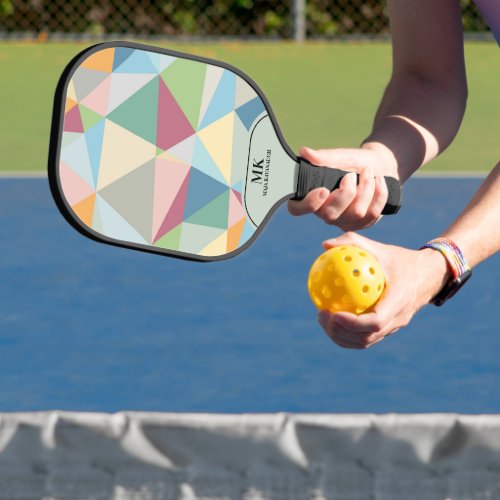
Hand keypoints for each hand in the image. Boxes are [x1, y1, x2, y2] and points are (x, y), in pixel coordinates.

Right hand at [288, 145, 397, 230]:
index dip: (308, 204)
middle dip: (346, 193)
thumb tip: (305, 152)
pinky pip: (372, 214)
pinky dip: (379, 193)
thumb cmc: (354, 162)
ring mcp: (343, 221)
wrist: (379, 166)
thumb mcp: (341, 156)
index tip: (323, 190)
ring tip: (368, 172)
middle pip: (330, 215)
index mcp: (312, 196)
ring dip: (366, 188)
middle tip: (351, 175)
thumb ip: (324, 157)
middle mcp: (324, 212)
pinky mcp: (361, 224)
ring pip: (355, 213)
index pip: (297, 209)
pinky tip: (379, 181)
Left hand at [316, 232, 450, 348]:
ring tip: (323, 319)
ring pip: (365, 342)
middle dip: (340, 332)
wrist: (429, 275)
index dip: (352, 323)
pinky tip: (332, 319)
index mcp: (399, 301)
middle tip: (321, 315)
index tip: (332, 313)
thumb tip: (325, 245)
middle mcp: (398, 319)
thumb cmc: (401, 260)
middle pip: (366, 338)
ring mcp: (394, 327)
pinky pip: (366, 337)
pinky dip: (347, 334)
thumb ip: (353, 243)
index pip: (375, 322)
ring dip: (341, 336)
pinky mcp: (389, 329)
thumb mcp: (380, 248)